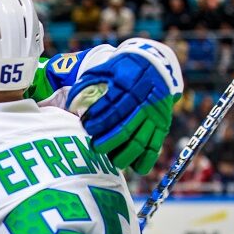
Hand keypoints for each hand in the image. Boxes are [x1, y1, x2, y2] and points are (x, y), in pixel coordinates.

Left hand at [67, 42, 181, 173]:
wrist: (154, 64)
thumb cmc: (122, 69)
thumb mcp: (105, 69)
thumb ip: (87, 83)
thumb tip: (71, 103)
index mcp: (127, 86)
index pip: (111, 108)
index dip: (98, 120)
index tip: (87, 126)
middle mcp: (143, 101)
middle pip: (125, 128)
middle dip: (108, 141)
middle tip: (95, 147)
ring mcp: (154, 115)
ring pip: (140, 140)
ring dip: (124, 154)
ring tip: (110, 160)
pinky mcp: (162, 124)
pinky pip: (155, 145)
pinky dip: (146, 159)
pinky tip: (135, 168)